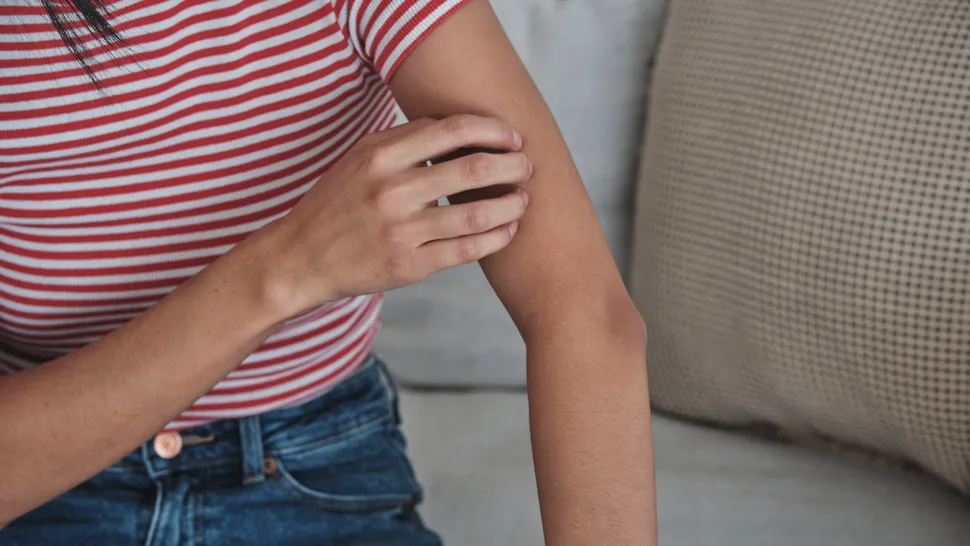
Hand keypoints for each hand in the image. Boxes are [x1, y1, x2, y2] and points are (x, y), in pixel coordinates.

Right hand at [262, 114, 531, 314]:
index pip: (452, 130)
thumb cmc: (337, 203)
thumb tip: (459, 127)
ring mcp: (402, 231)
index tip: (511, 136)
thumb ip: (406, 141)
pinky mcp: (410, 266)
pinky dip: (496, 238)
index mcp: (380, 156)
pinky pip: (466, 250)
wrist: (302, 258)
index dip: (491, 130)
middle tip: (526, 166)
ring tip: (524, 199)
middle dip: (511, 165)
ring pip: (475, 214)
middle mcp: (392, 191)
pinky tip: (508, 230)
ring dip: (511, 204)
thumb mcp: (360, 158)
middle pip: (472, 170)